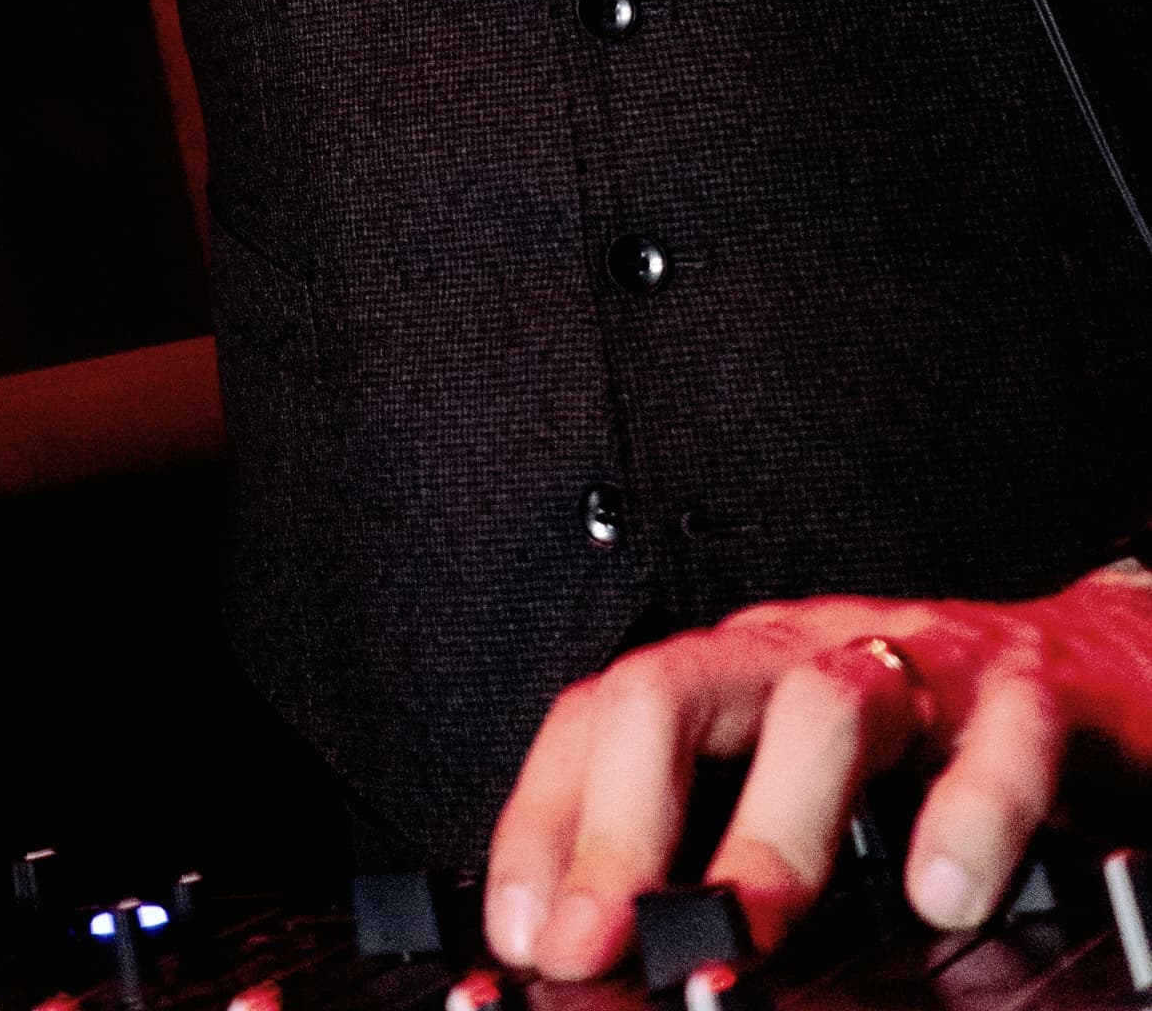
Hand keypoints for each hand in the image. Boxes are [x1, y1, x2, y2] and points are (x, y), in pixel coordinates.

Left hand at [484, 570, 1151, 974]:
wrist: (1090, 667)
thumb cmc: (926, 741)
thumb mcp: (798, 782)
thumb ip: (715, 849)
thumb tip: (615, 956)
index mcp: (733, 678)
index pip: (600, 719)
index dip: (545, 821)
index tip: (522, 932)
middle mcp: (802, 655)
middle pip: (677, 694)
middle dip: (624, 827)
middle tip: (603, 944)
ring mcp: (917, 667)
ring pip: (825, 706)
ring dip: (773, 827)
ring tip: (744, 930)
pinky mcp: (1031, 696)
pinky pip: (998, 736)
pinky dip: (968, 810)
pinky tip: (941, 888)